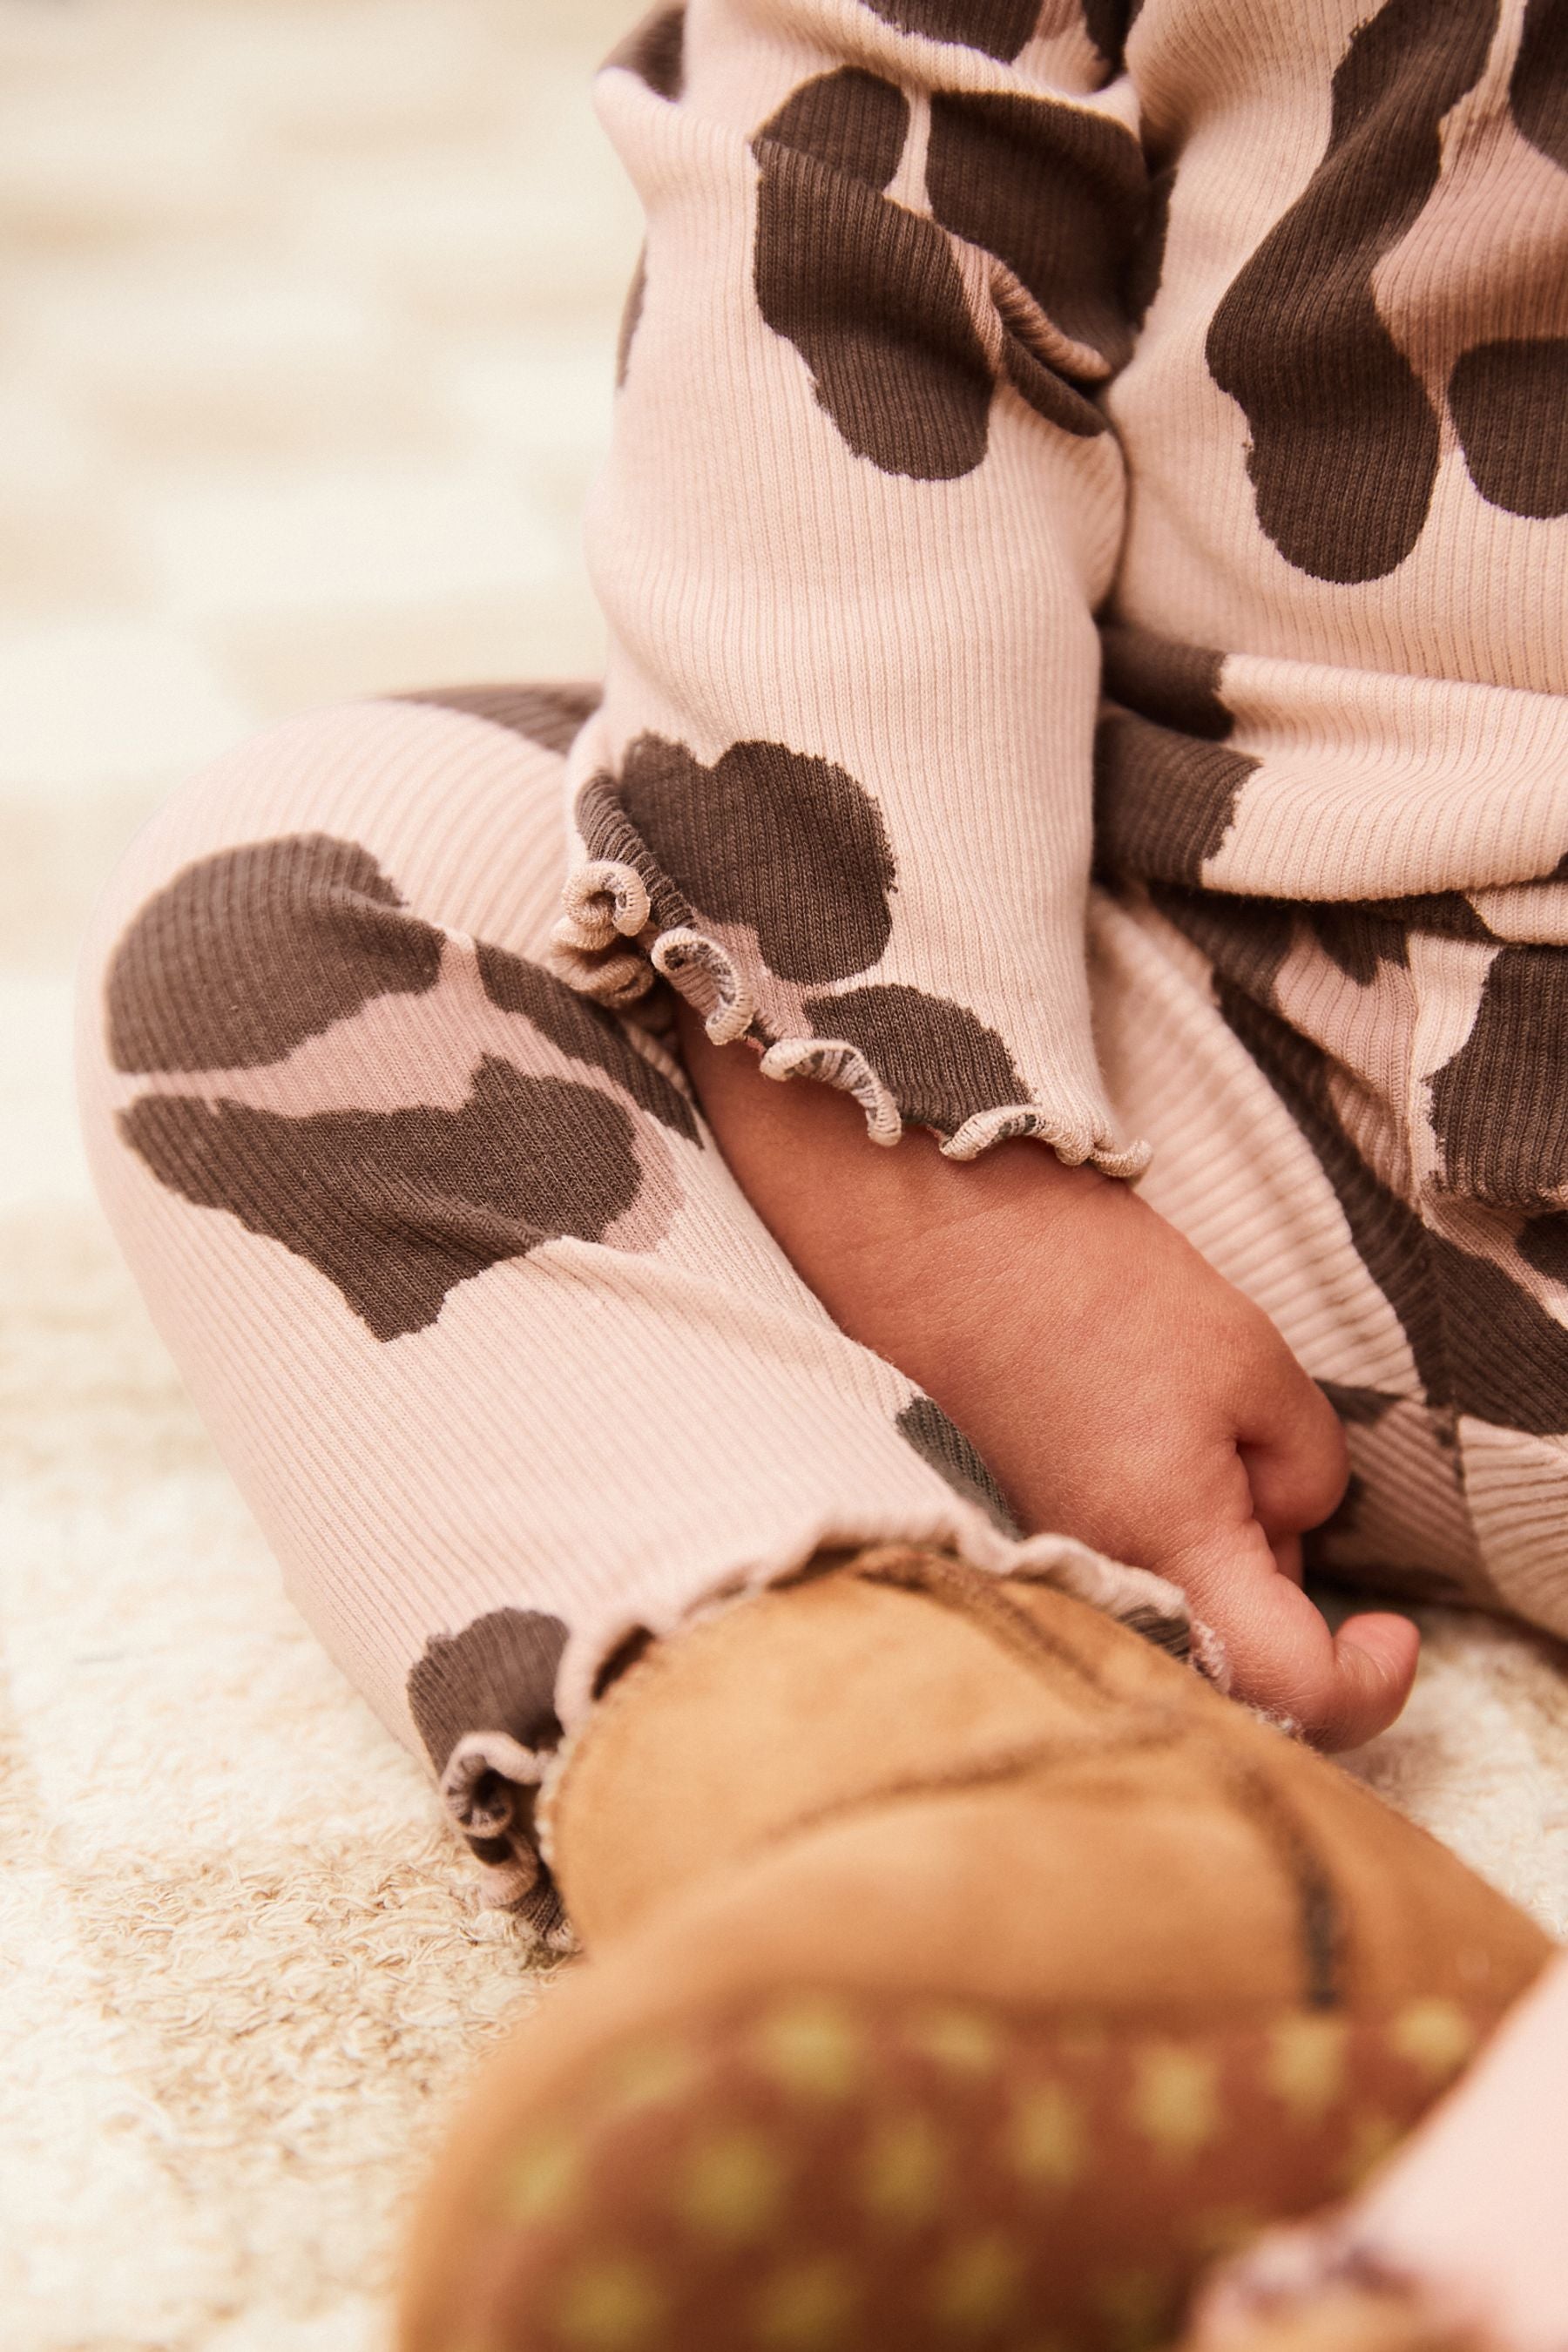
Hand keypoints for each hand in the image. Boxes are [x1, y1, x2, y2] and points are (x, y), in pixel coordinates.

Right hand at [679, 1009, 1417, 1749]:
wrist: (932, 1236)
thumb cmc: (1086, 1282)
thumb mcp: (1252, 1359)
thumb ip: (1306, 1468)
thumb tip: (1288, 1524)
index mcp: (1167, 1548)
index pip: (1290, 1690)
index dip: (1366, 1682)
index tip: (1393, 1633)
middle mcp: (1096, 1586)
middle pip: (1230, 1656)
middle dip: (1280, 1578)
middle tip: (1268, 1454)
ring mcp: (1046, 1567)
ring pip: (1173, 1609)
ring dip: (1213, 1542)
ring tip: (1184, 1411)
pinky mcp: (1015, 1534)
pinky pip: (1113, 1572)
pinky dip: (1156, 1526)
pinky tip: (1138, 1427)